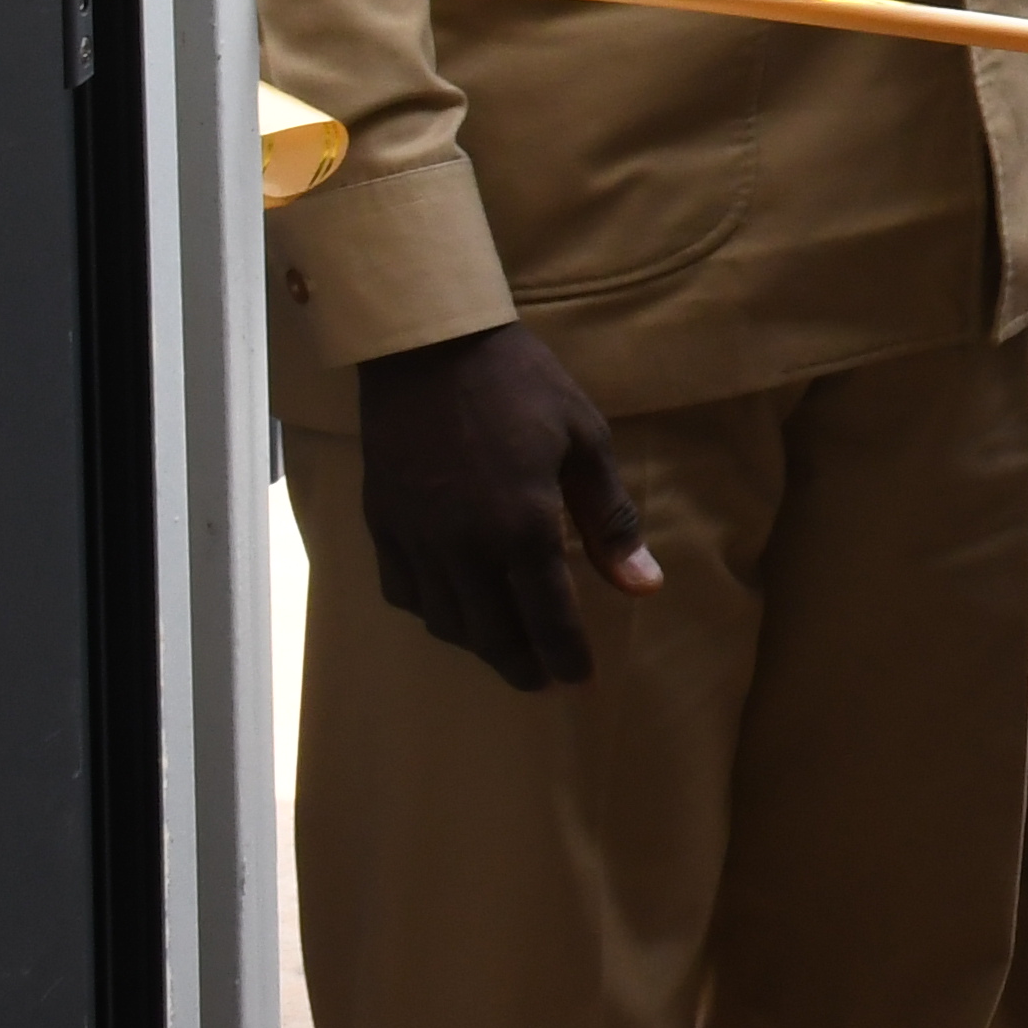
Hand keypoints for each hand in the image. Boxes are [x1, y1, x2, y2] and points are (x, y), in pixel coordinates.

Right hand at [352, 321, 654, 690]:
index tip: (581, 680)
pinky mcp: (383, 525)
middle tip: (545, 680)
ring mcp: (418, 540)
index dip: (567, 655)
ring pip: (446, 621)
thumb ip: (610, 521)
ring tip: (506, 650)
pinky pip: (404, 592)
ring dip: (479, 645)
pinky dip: (431, 613)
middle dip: (523, 665)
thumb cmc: (521, 385)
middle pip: (494, 634)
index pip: (550, 618)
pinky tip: (451, 611)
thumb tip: (644, 588)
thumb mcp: (585, 441)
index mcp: (523, 527)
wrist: (429, 347)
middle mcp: (465, 548)